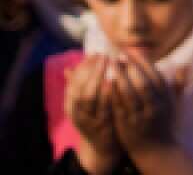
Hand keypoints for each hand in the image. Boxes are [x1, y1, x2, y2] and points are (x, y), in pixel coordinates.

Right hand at [65, 55, 119, 174]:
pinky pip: (103, 107)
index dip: (82, 67)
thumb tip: (70, 66)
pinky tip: (114, 81)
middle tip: (102, 55)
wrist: (102, 147)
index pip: (72, 82)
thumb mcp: (86, 103)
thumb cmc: (96, 119)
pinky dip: (107, 93)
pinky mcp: (101, 126)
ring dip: (97, 77)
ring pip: (88, 97)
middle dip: (89, 69)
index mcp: (72, 105)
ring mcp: (88, 119)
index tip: (93, 54)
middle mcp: (77, 112)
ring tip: (107, 62)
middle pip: (78, 87)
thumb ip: (80, 85)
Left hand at [108, 56, 184, 155]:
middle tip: (119, 55)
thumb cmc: (164, 122)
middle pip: (143, 83)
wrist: (155, 149)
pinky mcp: (126, 123)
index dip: (144, 62)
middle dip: (131, 67)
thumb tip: (185, 65)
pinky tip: (107, 82)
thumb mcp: (174, 103)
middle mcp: (154, 106)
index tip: (133, 50)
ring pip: (130, 94)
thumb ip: (178, 84)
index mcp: (166, 99)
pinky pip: (119, 106)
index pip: (156, 76)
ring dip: (120, 77)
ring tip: (111, 65)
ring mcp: (140, 115)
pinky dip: (113, 93)